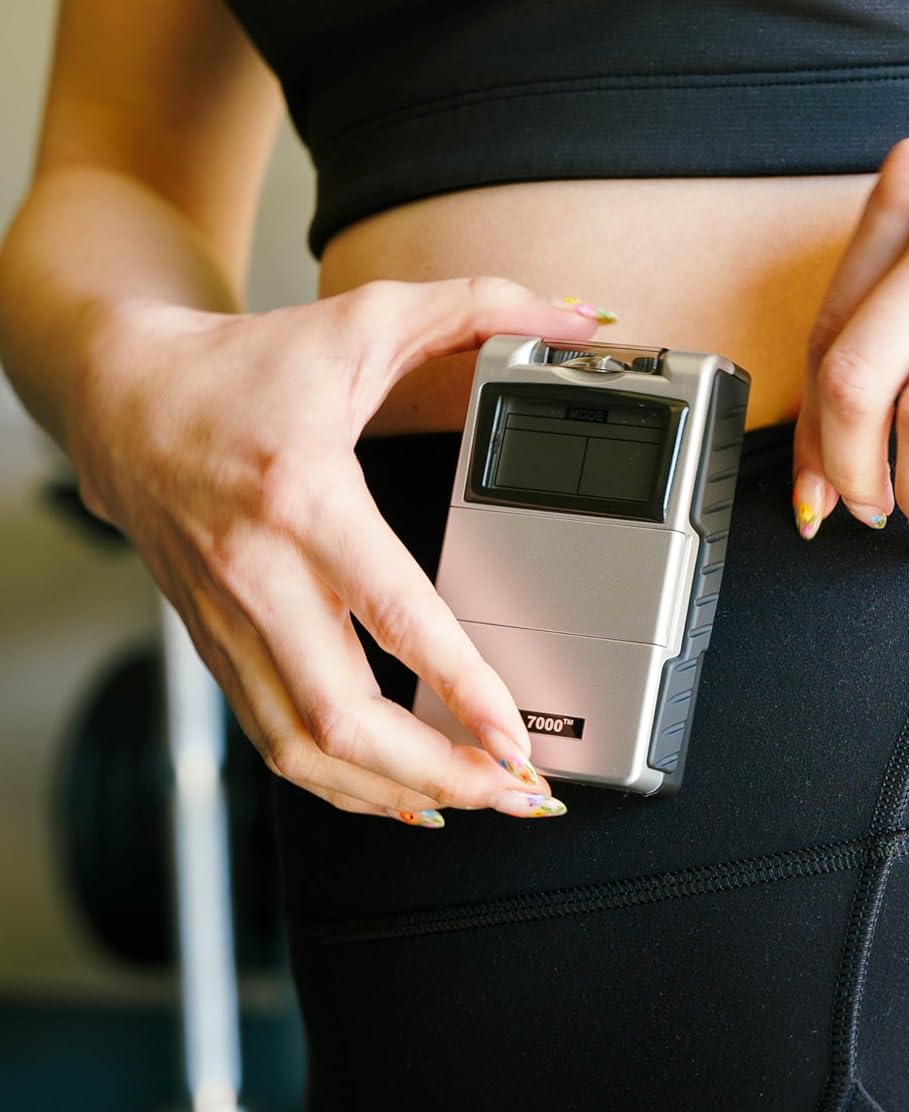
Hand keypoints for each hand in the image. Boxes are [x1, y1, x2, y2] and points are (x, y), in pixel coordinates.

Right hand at [68, 277, 604, 822]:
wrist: (124, 397)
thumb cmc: (246, 367)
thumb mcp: (367, 319)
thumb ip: (480, 307)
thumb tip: (582, 317)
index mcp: (304, 497)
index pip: (394, 615)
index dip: (460, 689)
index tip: (517, 739)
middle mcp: (260, 574)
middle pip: (343, 717)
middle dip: (440, 773)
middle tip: (519, 791)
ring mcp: (231, 623)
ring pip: (305, 750)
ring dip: (395, 795)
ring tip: (477, 804)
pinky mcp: (217, 649)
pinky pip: (277, 743)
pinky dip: (344, 785)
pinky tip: (401, 795)